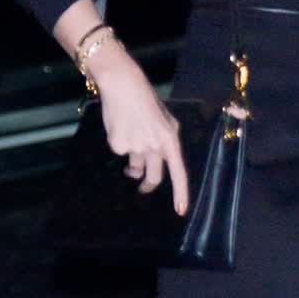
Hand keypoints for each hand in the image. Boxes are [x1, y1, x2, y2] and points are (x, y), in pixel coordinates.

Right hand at [93, 45, 190, 214]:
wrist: (123, 86)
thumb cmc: (147, 102)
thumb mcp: (167, 120)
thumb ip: (167, 141)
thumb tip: (164, 159)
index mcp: (170, 140)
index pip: (179, 172)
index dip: (180, 193)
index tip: (180, 211)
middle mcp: (155, 146)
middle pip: (154, 177)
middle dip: (148, 186)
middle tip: (143, 187)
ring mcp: (136, 147)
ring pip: (135, 165)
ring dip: (132, 163)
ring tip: (132, 137)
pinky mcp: (118, 145)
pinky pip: (121, 153)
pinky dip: (120, 144)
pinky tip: (120, 127)